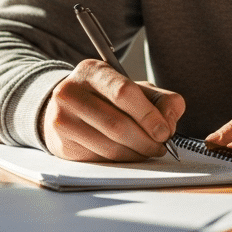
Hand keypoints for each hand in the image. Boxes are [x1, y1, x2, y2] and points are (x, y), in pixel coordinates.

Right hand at [42, 58, 185, 161]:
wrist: (66, 109)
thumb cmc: (107, 98)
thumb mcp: (135, 89)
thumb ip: (161, 100)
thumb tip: (169, 123)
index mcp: (92, 71)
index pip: (123, 92)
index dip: (148, 115)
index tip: (164, 131)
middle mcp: (70, 93)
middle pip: (117, 125)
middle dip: (146, 140)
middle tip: (160, 146)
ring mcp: (63, 120)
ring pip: (109, 147)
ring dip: (137, 154)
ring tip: (148, 150)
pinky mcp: (62, 145)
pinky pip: (100, 160)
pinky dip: (121, 161)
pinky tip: (129, 154)